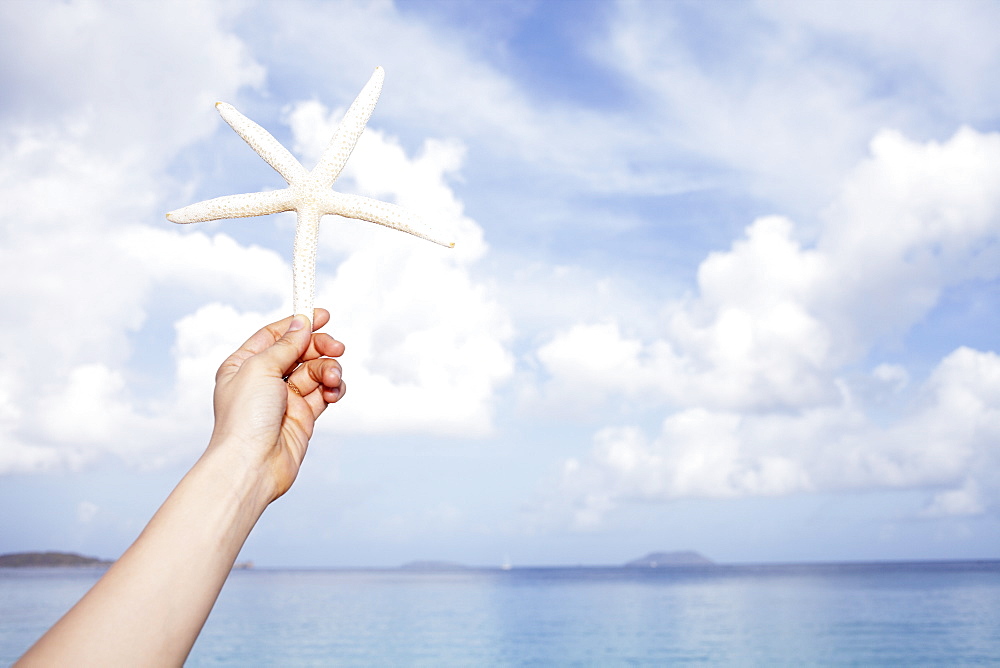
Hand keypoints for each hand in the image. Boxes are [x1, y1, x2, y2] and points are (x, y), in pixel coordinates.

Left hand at [208, 308, 345, 500]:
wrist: (252, 464)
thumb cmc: (244, 418)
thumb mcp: (260, 368)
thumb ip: (286, 344)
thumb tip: (301, 323)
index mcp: (244, 364)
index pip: (275, 335)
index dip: (299, 323)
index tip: (323, 315)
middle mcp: (264, 380)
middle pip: (300, 351)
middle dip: (320, 347)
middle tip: (337, 348)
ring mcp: (284, 399)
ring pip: (315, 372)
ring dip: (328, 369)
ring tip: (332, 378)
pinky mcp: (303, 416)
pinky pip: (323, 393)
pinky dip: (332, 389)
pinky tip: (333, 393)